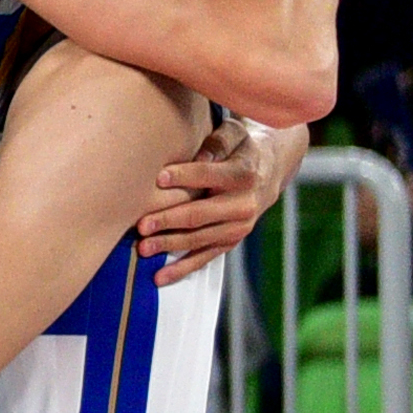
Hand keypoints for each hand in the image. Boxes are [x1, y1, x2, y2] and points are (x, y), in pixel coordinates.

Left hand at [137, 115, 290, 281]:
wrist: (270, 169)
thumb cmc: (241, 148)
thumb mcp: (235, 134)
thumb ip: (218, 142)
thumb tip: (201, 155)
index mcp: (244, 173)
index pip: (210, 175)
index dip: (184, 176)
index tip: (158, 178)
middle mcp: (244, 203)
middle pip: (201, 213)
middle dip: (170, 220)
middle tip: (141, 225)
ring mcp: (239, 226)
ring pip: (200, 238)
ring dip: (171, 245)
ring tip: (143, 249)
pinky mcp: (231, 240)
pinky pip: (206, 257)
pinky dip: (183, 268)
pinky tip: (160, 278)